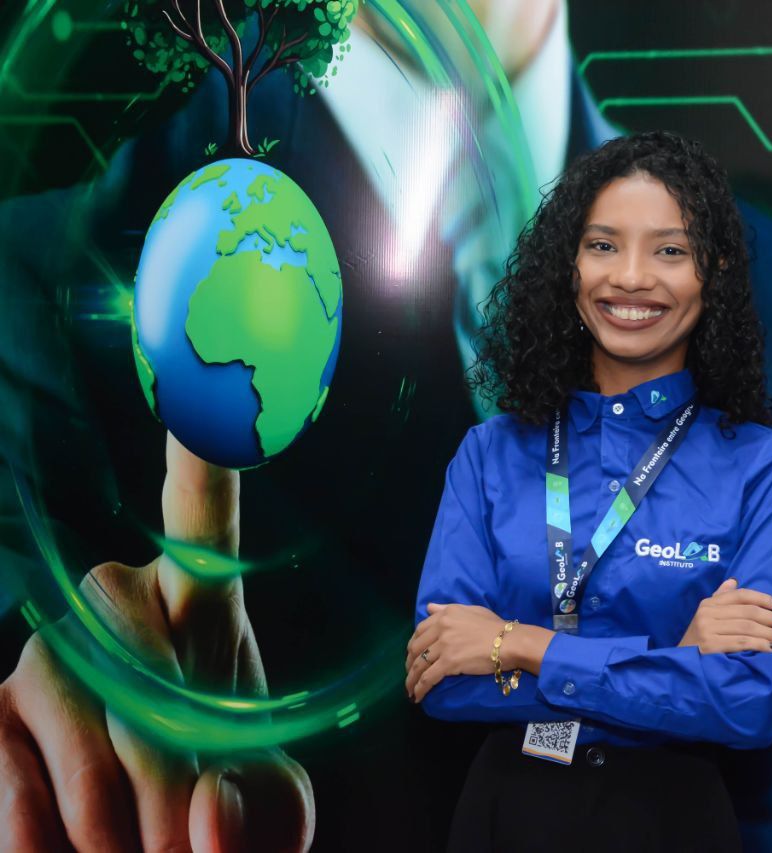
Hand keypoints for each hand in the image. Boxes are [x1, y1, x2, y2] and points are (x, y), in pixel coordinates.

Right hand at [0, 433, 313, 851]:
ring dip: (103, 805)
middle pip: (128, 631)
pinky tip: (57, 852)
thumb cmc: (220, 818)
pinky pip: (5, 764)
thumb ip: (260, 815)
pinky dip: (36, 827)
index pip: (204, 519)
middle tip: (173, 838)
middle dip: (159, 750)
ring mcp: (45, 657)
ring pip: (68, 704)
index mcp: (205, 612)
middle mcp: (119, 610)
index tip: (202, 389)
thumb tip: (203, 816)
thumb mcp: (267, 817)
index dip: (201, 459)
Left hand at [404, 603, 512, 702]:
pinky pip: (428, 678)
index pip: (419, 630)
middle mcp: (441, 628)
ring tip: (410, 690)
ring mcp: (444, 645)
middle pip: (416, 648)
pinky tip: (417, 696)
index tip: (412, 655)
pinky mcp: (449, 662)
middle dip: (409, 663)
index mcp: (445, 615)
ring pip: (419, 665)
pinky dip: (420, 688)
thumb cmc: (494, 626)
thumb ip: (447, 609)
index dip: (412, 645)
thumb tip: (429, 607)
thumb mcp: (470, 610)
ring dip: (411, 679)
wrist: (509, 641)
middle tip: (410, 674)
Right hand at [678, 578, 771, 653]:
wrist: (680, 666)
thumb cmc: (698, 643)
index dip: (764, 599)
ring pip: (748, 627)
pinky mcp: (710, 646)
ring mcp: (707, 629)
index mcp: (709, 603)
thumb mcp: (706, 618)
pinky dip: (761, 645)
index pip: (742, 595)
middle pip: (749, 612)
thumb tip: (734, 581)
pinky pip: (743, 643)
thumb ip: (720, 599)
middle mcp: (707, 613)